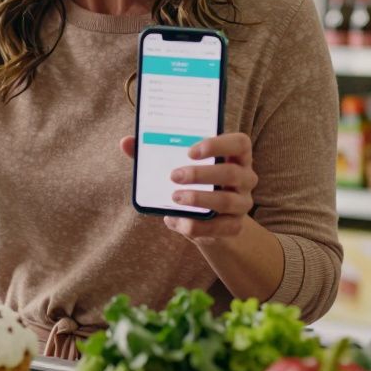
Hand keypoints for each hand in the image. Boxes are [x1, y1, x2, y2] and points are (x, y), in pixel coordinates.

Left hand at [121, 132, 258, 241]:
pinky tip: (175, 221)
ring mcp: (242, 203)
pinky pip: (220, 228)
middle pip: (231, 173)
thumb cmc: (193, 183)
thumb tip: (125, 142)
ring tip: (174, 198)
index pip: (240, 143)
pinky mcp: (235, 226)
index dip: (219, 144)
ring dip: (198, 200)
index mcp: (235, 156)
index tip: (190, 151)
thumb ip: (153, 152)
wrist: (211, 220)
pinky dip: (196, 226)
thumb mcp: (178, 165)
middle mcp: (245, 178)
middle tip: (173, 176)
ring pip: (227, 201)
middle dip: (200, 175)